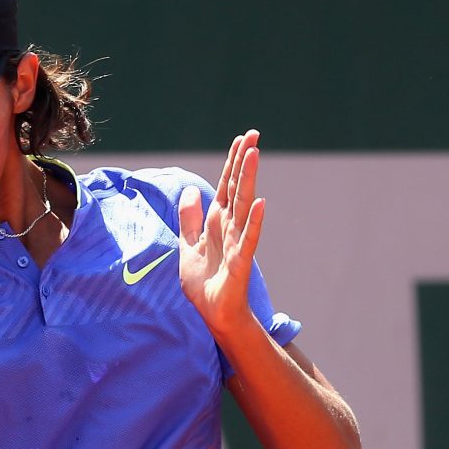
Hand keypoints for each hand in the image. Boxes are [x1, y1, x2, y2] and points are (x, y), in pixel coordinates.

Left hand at [177, 129, 264, 334]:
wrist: (213, 314)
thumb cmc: (205, 283)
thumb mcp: (188, 246)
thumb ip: (189, 219)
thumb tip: (190, 191)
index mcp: (217, 222)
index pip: (225, 186)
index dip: (231, 163)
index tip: (240, 139)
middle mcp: (230, 227)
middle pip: (236, 188)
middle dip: (243, 161)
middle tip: (253, 134)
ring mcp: (238, 242)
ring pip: (243, 205)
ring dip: (248, 180)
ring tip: (254, 155)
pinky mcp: (241, 262)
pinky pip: (248, 239)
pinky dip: (253, 222)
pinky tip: (260, 204)